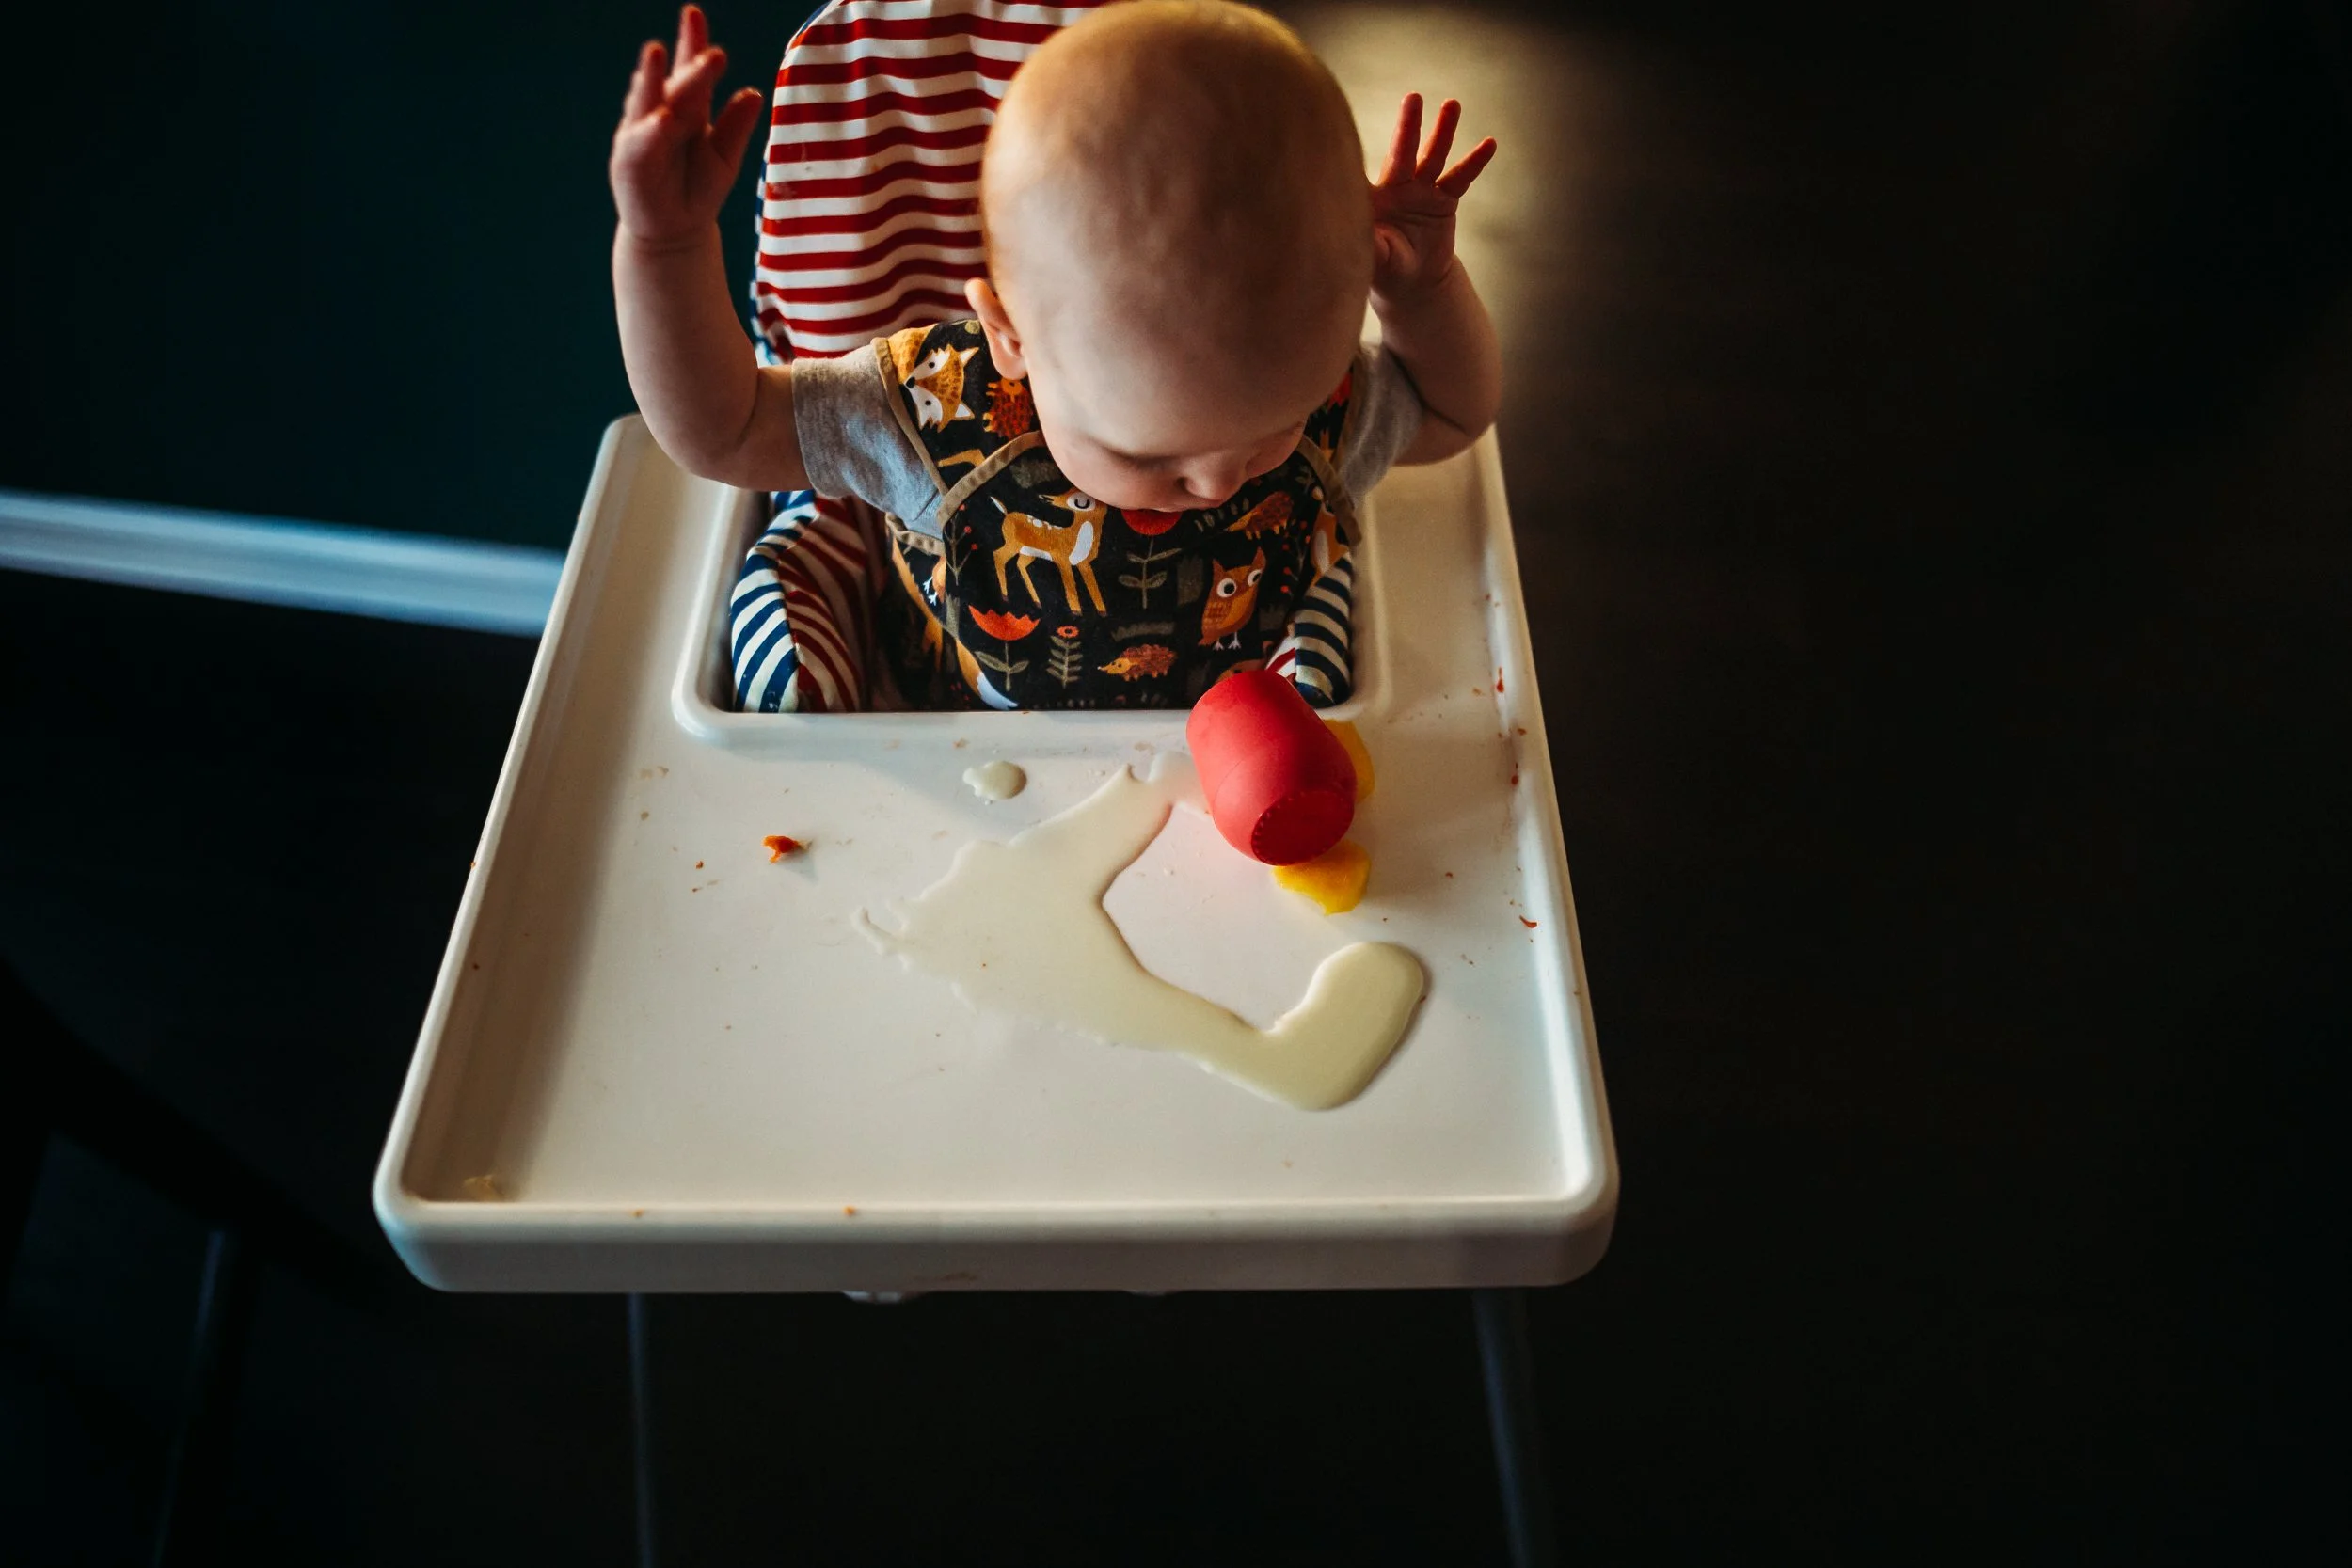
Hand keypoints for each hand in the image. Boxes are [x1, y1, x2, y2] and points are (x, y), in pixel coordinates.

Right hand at [610, 5, 765, 246]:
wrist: (674, 234)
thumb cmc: (697, 190)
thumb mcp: (725, 157)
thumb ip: (736, 127)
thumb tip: (753, 93)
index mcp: (686, 108)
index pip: (689, 69)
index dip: (691, 43)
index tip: (693, 14)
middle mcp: (660, 114)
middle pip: (674, 81)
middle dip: (686, 62)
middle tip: (708, 49)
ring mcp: (641, 134)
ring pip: (650, 102)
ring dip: (654, 78)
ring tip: (658, 52)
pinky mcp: (629, 160)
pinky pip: (641, 142)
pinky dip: (651, 131)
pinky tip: (661, 118)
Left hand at [1370, 95, 1495, 307]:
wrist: (1413, 281)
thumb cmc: (1385, 269)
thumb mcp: (1375, 260)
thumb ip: (1370, 245)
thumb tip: (1365, 238)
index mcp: (1372, 198)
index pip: (1365, 169)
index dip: (1362, 151)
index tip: (1357, 124)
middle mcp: (1396, 186)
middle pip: (1402, 152)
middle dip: (1408, 126)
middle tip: (1413, 98)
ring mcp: (1421, 190)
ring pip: (1433, 157)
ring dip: (1443, 131)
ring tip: (1452, 104)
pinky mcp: (1444, 199)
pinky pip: (1461, 178)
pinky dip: (1474, 162)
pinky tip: (1489, 144)